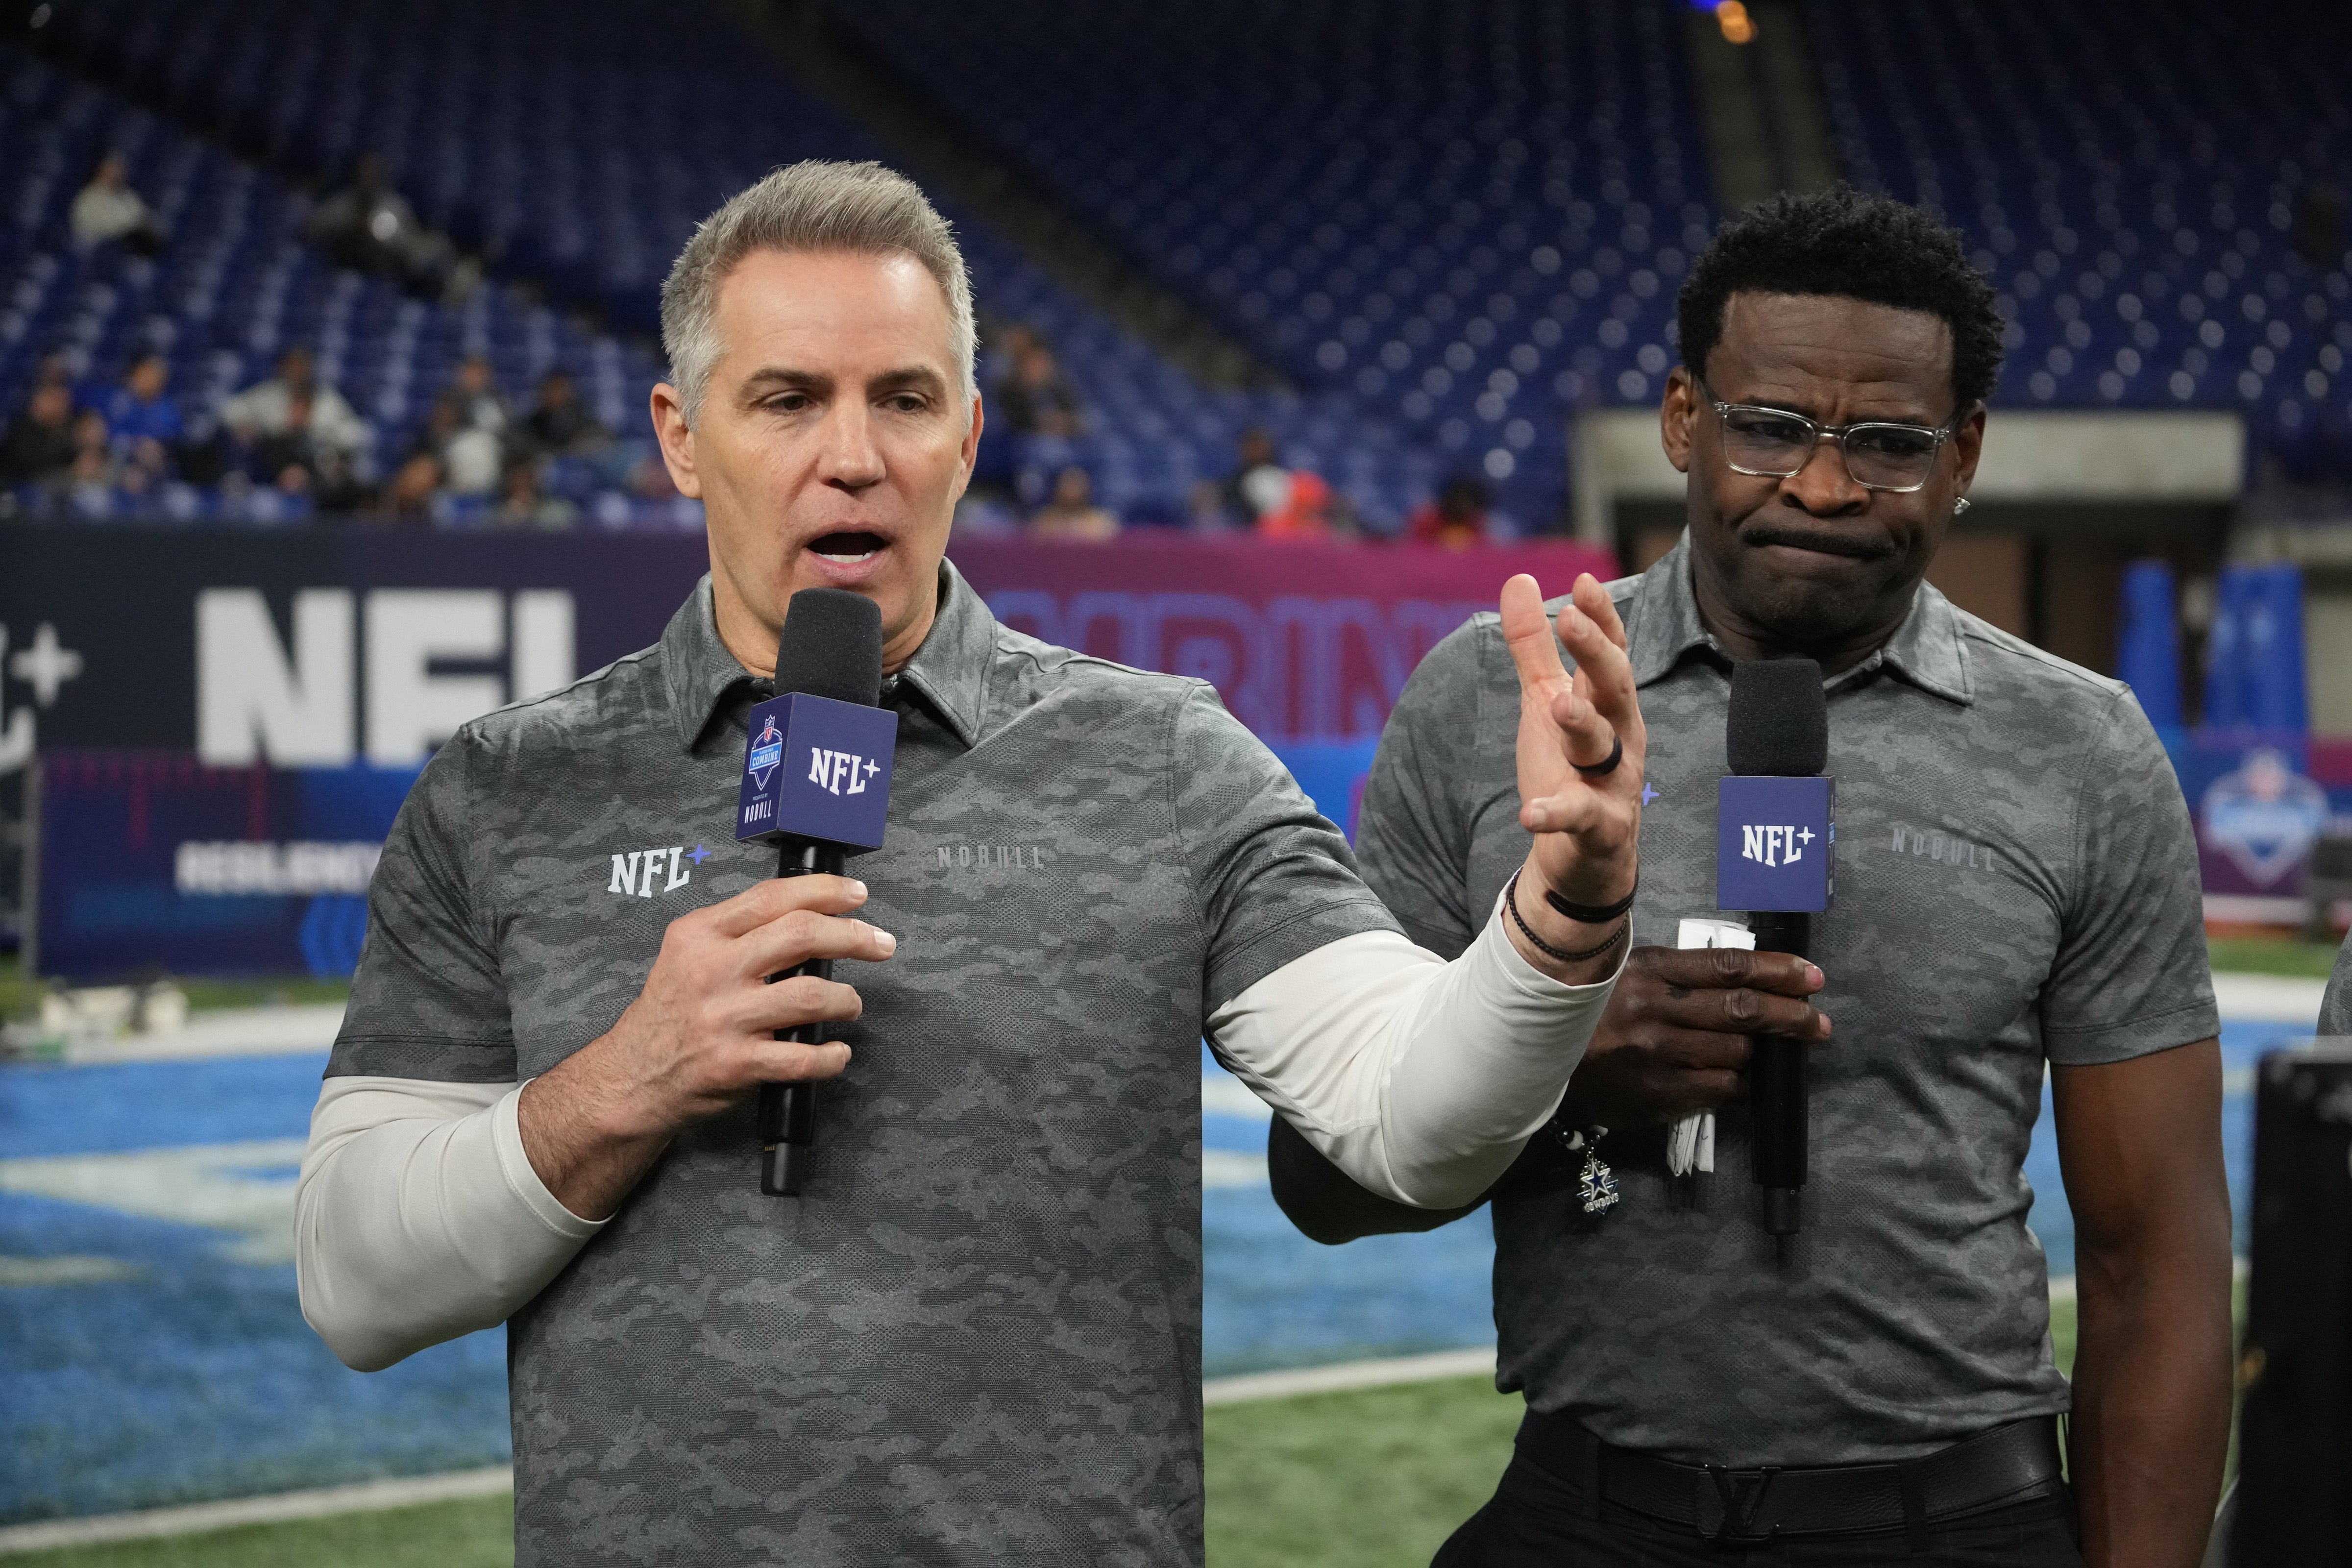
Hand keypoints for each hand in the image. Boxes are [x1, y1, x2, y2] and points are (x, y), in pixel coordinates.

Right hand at [518, 875, 895, 1216]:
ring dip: (846, 1000)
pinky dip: (831, 1056)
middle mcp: (712, 970)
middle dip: (853, 936)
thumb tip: (814, 916)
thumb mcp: (689, 953)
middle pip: (800, 936)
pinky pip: (802, 1058)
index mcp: (701, 933)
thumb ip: (740, 931)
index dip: (825, 891)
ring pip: (811, 996)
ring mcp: (724, 1018)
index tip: (859, 894)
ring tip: (851, 1005)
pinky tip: (838, 1053)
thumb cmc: (672, 1010)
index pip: (773, 897)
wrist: (633, 1076)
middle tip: (881, 943)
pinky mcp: (736, 1064)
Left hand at [1498, 572, 1644, 976]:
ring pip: (1603, 747)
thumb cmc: (1570, 768)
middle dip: (1595, 653)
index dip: (1600, 619)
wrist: (1583, 857)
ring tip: (1557, 706)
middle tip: (1570, 620)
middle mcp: (1620, 737)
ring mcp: (1613, 783)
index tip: (1583, 582)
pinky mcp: (1600, 828)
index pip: (1610, 652)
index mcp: (1608, 703)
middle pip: (1613, 688)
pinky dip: (1555, 815)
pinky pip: (1580, 817)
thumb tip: (1519, 580)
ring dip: (1582, 724)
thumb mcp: (1545, 701)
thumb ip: (1532, 648)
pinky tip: (1529, 814)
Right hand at [1555, 946, 1829, 1127]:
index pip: (1728, 965)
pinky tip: (1743, 1080)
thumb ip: (1682, 974)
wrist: (1540, 1062)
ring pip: (1737, 1052)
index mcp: (1649, 969)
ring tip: (1770, 1053)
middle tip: (1818, 1024)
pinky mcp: (1655, 1093)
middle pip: (1743, 1008)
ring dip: (1763, 1054)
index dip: (1778, 970)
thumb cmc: (1595, 1014)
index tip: (1811, 977)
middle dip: (1792, 1016)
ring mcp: (1654, 1053)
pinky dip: (1741, 1084)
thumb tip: (1751, 979)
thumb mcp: (1630, 976)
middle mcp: (1653, 1008)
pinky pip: (1720, 1089)